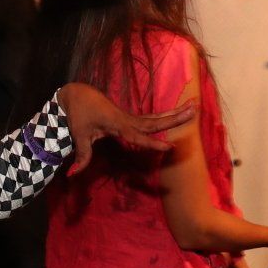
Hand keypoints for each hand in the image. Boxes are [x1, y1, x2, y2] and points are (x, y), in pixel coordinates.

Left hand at [57, 82, 196, 174]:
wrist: (77, 94)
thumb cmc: (78, 115)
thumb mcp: (79, 135)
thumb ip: (82, 155)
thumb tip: (73, 174)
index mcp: (116, 123)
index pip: (137, 136)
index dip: (152, 143)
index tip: (169, 147)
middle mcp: (127, 119)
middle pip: (155, 122)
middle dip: (174, 118)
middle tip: (194, 110)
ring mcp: (130, 118)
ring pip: (156, 118)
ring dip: (175, 113)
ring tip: (194, 107)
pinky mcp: (130, 118)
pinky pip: (151, 119)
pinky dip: (165, 116)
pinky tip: (178, 113)